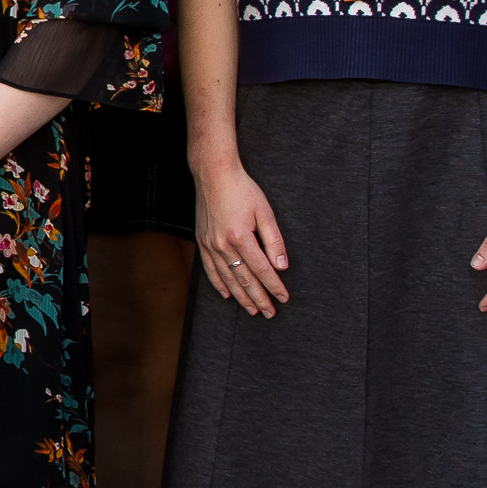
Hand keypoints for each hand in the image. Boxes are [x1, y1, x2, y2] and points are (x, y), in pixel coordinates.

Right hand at [193, 158, 288, 317]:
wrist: (213, 174)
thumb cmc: (243, 189)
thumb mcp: (264, 211)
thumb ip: (274, 240)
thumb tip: (281, 266)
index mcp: (241, 237)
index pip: (262, 269)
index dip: (274, 286)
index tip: (284, 298)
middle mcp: (223, 245)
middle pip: (244, 279)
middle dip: (259, 298)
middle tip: (270, 313)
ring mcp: (210, 245)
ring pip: (227, 278)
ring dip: (241, 297)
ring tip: (252, 309)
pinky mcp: (202, 242)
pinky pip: (210, 269)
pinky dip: (219, 284)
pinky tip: (227, 294)